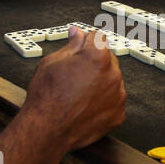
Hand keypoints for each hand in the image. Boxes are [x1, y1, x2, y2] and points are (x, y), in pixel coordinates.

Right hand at [21, 27, 125, 152]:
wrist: (46, 130)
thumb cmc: (46, 97)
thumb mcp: (52, 62)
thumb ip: (71, 45)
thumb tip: (77, 32)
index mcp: (98, 56)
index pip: (98, 37)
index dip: (85, 43)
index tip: (78, 51)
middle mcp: (113, 74)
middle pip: (108, 58)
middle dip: (94, 62)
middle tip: (75, 75)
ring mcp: (118, 96)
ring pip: (112, 80)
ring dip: (100, 82)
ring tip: (79, 93)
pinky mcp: (118, 114)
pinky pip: (114, 101)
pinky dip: (103, 102)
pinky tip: (86, 106)